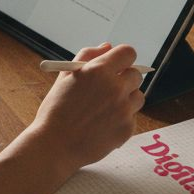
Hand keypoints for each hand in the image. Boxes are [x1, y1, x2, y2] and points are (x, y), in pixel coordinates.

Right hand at [28, 43, 145, 174]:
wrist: (55, 146)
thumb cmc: (56, 110)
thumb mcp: (65, 76)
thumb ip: (87, 56)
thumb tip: (107, 47)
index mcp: (99, 71)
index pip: (128, 53)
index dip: (122, 58)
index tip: (117, 65)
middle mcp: (115, 88)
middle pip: (136, 75)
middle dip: (124, 79)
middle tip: (108, 89)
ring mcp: (124, 109)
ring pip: (138, 96)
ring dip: (126, 99)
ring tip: (105, 108)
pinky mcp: (127, 128)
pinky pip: (133, 117)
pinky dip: (122, 119)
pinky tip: (103, 124)